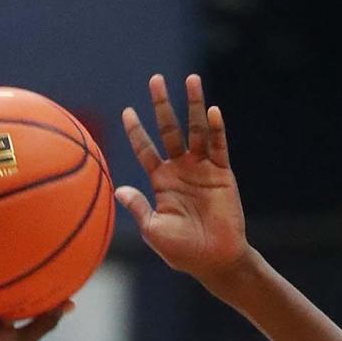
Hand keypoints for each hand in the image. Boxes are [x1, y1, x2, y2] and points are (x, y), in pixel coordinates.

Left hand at [116, 73, 249, 284]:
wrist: (215, 261)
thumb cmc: (182, 252)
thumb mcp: (153, 231)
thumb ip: (138, 208)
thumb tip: (118, 190)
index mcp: (161, 182)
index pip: (146, 149)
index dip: (137, 131)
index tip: (128, 111)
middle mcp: (181, 170)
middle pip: (169, 130)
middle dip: (162, 105)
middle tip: (156, 80)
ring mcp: (202, 169)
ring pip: (196, 130)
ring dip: (194, 105)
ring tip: (191, 79)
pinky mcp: (222, 173)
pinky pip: (219, 147)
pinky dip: (216, 129)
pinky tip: (213, 112)